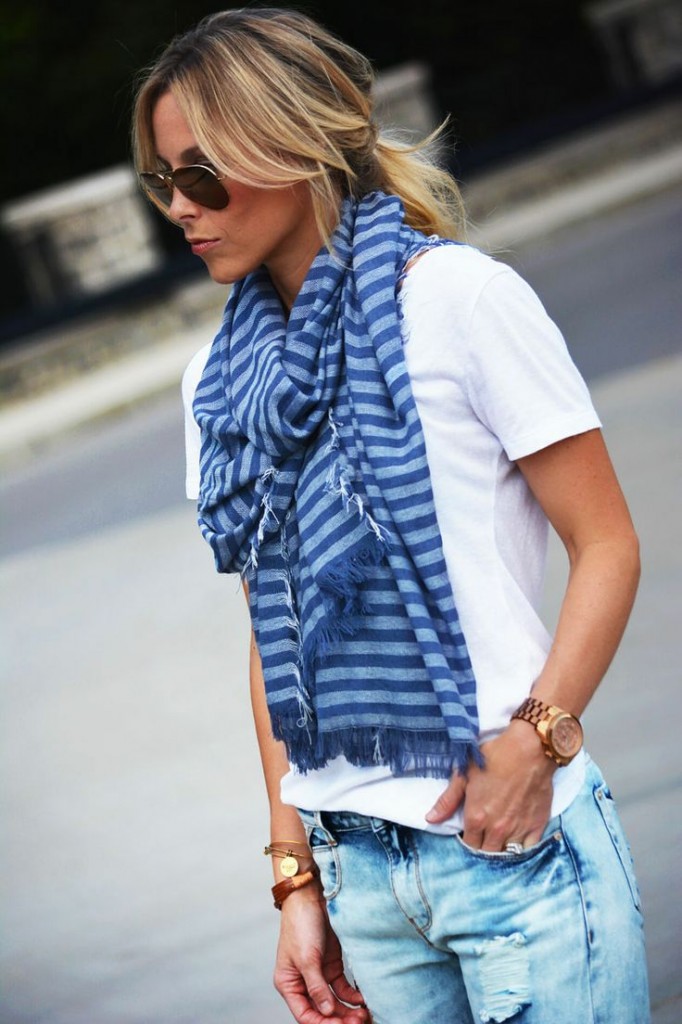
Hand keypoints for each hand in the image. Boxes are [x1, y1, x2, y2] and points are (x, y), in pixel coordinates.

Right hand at [274, 883, 369, 1023]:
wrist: (311, 896)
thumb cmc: (301, 924)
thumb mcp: (307, 958)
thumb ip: (317, 987)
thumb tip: (327, 1012)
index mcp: (289, 984)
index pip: (305, 1015)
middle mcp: (303, 982)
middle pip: (322, 1011)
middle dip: (339, 1020)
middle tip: (359, 1022)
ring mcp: (319, 974)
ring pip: (334, 1002)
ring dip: (348, 1011)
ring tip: (364, 1015)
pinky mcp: (332, 965)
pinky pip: (343, 988)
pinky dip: (353, 995)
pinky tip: (363, 999)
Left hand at [425, 721, 556, 849]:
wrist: (530, 749)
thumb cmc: (494, 757)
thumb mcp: (464, 773)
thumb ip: (447, 800)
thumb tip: (430, 820)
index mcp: (476, 818)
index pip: (468, 845)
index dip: (467, 840)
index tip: (470, 833)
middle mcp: (497, 829)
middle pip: (487, 854)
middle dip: (483, 849)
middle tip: (484, 838)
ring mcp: (518, 829)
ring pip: (507, 855)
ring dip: (501, 851)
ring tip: (499, 841)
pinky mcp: (537, 825)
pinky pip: (529, 850)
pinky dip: (523, 849)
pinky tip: (518, 842)